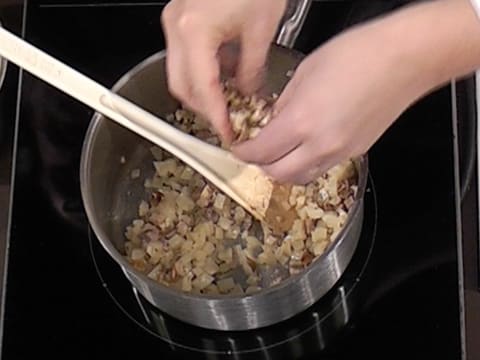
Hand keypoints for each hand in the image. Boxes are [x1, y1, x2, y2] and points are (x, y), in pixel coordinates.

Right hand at [161, 0, 286, 140]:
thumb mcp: (262, 28)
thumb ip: (252, 69)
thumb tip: (248, 92)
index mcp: (194, 32)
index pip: (202, 90)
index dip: (216, 117)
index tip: (227, 134)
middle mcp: (177, 28)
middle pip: (181, 86)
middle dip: (205, 109)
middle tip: (228, 121)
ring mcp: (175, 22)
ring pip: (180, 73)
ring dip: (204, 90)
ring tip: (230, 99)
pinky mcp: (181, 18)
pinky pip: (186, 55)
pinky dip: (203, 70)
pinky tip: (225, 74)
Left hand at [233, 15, 436, 183]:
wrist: (404, 58)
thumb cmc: (357, 54)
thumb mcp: (304, 73)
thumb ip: (283, 105)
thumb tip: (272, 123)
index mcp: (301, 121)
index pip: (261, 152)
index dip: (244, 153)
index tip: (239, 148)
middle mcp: (320, 145)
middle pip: (278, 174)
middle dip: (260, 165)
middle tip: (255, 151)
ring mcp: (341, 152)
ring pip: (301, 178)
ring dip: (283, 170)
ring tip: (278, 153)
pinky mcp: (356, 152)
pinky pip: (322, 168)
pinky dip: (306, 165)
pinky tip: (305, 148)